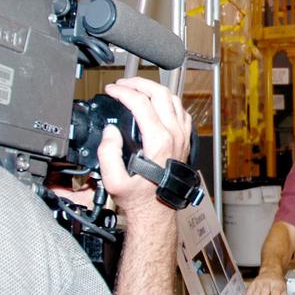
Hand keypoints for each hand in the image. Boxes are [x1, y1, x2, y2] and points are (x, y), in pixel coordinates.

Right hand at [98, 77, 191, 217]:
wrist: (158, 212)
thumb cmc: (140, 199)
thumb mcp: (113, 180)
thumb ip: (108, 152)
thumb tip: (111, 131)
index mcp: (158, 141)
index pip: (141, 103)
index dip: (123, 91)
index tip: (111, 90)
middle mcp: (174, 135)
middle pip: (160, 93)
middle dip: (139, 83)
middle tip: (123, 84)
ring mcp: (183, 136)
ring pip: (173, 99)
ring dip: (154, 90)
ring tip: (137, 89)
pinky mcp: (185, 140)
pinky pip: (180, 112)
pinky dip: (167, 102)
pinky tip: (156, 104)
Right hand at [247, 269, 286, 294]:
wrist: (271, 272)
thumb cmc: (277, 284)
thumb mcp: (283, 292)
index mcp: (277, 284)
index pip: (276, 290)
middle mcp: (267, 282)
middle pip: (264, 291)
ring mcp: (259, 282)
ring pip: (256, 292)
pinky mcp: (252, 284)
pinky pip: (249, 292)